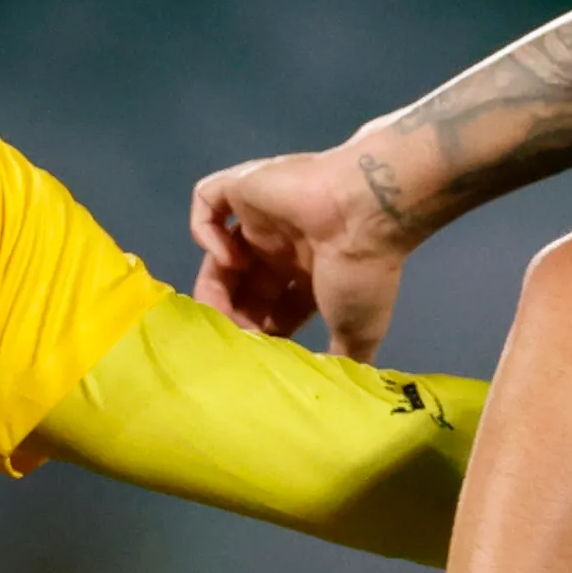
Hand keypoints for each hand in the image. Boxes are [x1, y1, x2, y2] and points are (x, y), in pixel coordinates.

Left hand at [190, 147, 412, 360]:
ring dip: (214, 285)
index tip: (255, 354)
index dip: (260, 330)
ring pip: (220, 252)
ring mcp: (262, 213)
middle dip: (234, 314)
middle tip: (229, 338)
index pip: (273, 307)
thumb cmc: (361, 269)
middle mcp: (284, 243)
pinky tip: (227, 255)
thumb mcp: (357, 329)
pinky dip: (205, 231)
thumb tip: (337, 386)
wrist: (366, 209)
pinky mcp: (244, 186)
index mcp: (311, 271)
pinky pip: (207, 202)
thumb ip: (343, 357)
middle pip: (243, 284)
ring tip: (218, 309)